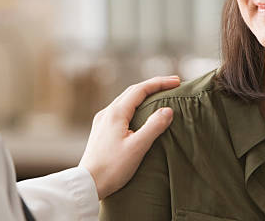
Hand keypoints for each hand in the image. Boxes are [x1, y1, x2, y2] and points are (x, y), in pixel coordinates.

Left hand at [78, 75, 179, 198]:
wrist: (87, 184)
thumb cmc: (112, 168)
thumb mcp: (137, 147)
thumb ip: (154, 126)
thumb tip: (168, 110)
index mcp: (116, 113)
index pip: (140, 89)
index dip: (159, 83)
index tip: (177, 81)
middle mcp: (107, 113)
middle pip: (132, 92)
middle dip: (153, 86)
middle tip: (172, 84)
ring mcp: (102, 121)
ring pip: (125, 100)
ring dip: (143, 95)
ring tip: (160, 95)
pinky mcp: (101, 130)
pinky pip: (120, 110)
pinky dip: (135, 106)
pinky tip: (141, 113)